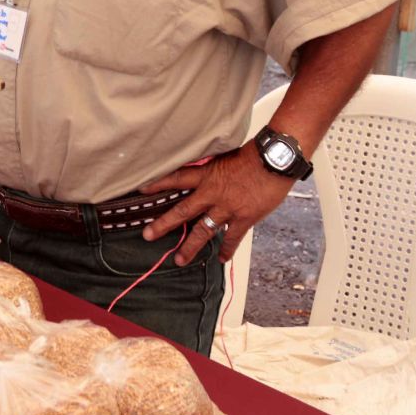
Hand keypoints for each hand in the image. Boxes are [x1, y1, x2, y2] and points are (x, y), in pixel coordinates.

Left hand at [140, 147, 293, 265]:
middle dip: (163, 224)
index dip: (157, 184)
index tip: (141, 190)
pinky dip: (227, 249)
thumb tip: (206, 171)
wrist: (274, 161)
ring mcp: (227, 208)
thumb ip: (213, 168)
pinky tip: (222, 259)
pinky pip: (232, 237)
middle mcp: (211, 193)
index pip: (175, 178)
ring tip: (179, 259)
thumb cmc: (253, 154)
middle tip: (148, 235)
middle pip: (182, 211)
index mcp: (206, 175)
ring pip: (203, 230)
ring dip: (191, 246)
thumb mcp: (225, 157)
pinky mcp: (244, 218)